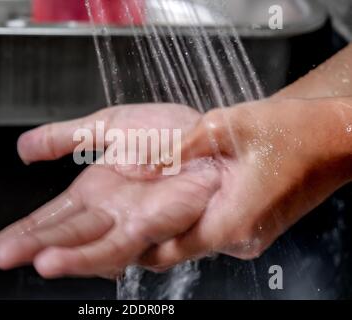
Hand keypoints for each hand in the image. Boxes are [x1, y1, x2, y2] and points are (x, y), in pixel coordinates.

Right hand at [0, 104, 220, 281]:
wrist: (210, 138)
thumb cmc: (169, 135)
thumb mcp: (107, 127)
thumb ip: (65, 138)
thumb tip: (22, 149)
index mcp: (91, 194)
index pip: (41, 221)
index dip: (8, 238)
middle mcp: (105, 215)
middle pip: (53, 239)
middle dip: (15, 251)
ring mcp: (128, 225)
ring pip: (80, 248)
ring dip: (47, 255)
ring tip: (11, 259)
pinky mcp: (153, 226)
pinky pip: (116, 245)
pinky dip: (85, 254)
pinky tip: (56, 259)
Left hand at [140, 97, 351, 268]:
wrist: (334, 136)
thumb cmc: (290, 129)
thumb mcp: (222, 126)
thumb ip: (176, 148)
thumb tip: (138, 165)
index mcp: (230, 220)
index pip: (167, 252)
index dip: (134, 245)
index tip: (111, 233)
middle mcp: (239, 238)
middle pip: (177, 249)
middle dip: (145, 236)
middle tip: (119, 216)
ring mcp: (247, 236)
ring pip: (192, 239)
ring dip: (168, 224)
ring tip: (141, 203)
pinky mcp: (251, 227)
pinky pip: (210, 228)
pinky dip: (189, 216)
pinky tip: (177, 194)